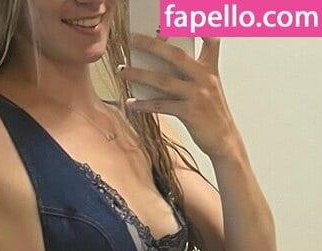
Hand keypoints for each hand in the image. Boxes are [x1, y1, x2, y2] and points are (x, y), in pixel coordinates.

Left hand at [118, 32, 238, 157]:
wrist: (223, 140)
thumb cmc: (211, 113)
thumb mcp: (207, 88)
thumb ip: (189, 75)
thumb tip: (158, 68)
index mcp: (210, 68)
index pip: (210, 40)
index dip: (200, 25)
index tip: (184, 15)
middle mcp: (205, 78)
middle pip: (175, 55)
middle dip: (151, 45)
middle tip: (132, 39)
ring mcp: (197, 95)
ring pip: (163, 80)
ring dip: (139, 75)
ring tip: (122, 71)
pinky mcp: (189, 113)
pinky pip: (161, 105)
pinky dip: (144, 104)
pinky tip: (131, 103)